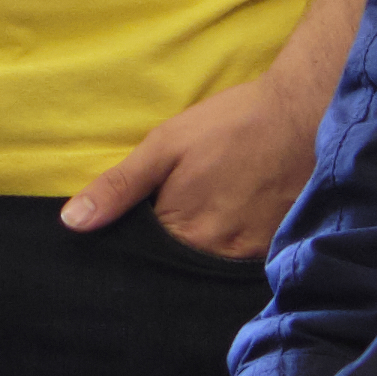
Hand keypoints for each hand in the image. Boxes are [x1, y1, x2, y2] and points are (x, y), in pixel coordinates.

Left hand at [60, 72, 314, 256]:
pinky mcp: (277, 247)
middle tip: (183, 205)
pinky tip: (237, 212)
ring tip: (212, 207)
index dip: (138, 241)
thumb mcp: (165, 145)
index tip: (143, 220)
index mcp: (183, 231)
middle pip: (180, 262)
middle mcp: (217, 254)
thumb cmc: (231, 124)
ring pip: (211, 261)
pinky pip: (245, 258)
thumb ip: (119, 187)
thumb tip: (72, 222)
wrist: (304, 113)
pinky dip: (234, 241)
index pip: (146, 254)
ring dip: (203, 243)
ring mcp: (251, 255)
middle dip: (172, 244)